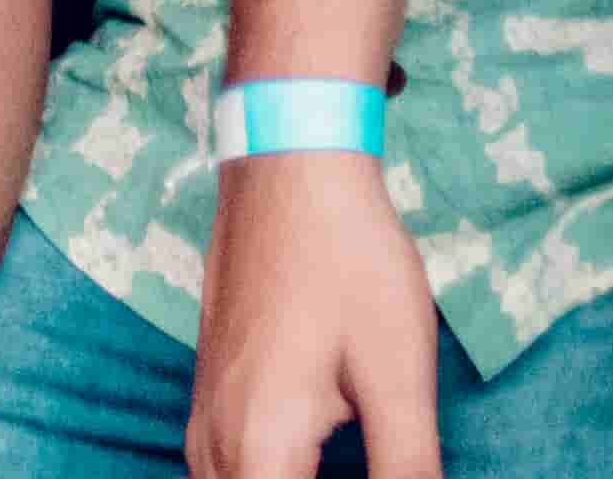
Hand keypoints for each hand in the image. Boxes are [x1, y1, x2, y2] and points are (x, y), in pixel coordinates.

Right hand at [189, 152, 445, 478]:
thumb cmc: (349, 260)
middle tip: (380, 465)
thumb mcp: (397, 376)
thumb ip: (407, 470)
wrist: (289, 165)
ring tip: (347, 465)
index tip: (388, 473)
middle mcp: (216, 445)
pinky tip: (303, 471)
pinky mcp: (209, 395)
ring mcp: (205, 419)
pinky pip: (219, 476)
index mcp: (262, 450)